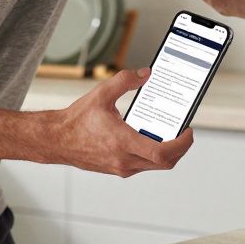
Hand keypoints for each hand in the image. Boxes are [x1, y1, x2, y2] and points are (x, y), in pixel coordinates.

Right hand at [52, 67, 193, 177]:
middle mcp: (123, 160)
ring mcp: (120, 167)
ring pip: (154, 166)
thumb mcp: (101, 94)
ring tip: (169, 134)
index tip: (188, 132)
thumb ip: (125, 81)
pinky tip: (150, 138)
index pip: (161, 153)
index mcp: (122, 142)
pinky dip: (152, 155)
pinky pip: (142, 165)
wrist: (56, 140)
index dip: (181, 144)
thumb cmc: (76, 120)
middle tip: (184, 133)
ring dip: (166, 152)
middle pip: (164, 163)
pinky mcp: (116, 169)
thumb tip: (146, 74)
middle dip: (180, 149)